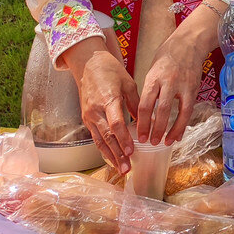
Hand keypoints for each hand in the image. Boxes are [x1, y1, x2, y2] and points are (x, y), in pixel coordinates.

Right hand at [63, 37, 138, 172]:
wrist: (88, 64)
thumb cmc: (110, 71)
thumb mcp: (128, 83)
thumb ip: (136, 102)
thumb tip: (147, 119)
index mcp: (108, 100)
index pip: (116, 124)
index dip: (123, 139)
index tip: (132, 151)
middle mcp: (96, 111)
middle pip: (106, 137)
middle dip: (117, 154)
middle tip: (126, 169)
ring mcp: (89, 116)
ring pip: (99, 140)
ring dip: (110, 155)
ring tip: (120, 169)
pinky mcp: (86, 118)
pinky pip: (95, 136)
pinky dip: (103, 148)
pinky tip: (111, 157)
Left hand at [137, 10, 218, 144]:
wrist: (189, 42)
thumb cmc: (167, 55)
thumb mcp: (152, 70)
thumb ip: (149, 89)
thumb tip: (143, 111)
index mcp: (153, 78)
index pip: (145, 104)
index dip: (141, 122)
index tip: (139, 134)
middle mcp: (168, 82)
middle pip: (160, 110)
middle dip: (155, 129)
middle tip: (150, 142)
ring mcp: (183, 85)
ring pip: (177, 112)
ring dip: (170, 130)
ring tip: (165, 142)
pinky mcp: (194, 88)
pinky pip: (188, 110)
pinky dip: (183, 124)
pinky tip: (178, 134)